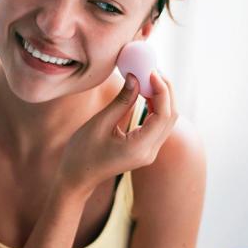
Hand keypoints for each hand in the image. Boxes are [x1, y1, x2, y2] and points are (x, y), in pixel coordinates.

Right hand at [57, 71, 177, 194]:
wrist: (77, 178)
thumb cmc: (82, 152)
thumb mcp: (99, 123)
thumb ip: (121, 101)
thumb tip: (136, 78)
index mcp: (139, 148)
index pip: (163, 115)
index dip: (162, 90)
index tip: (151, 71)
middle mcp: (149, 152)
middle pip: (170, 116)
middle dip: (165, 90)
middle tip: (151, 69)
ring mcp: (149, 152)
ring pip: (167, 120)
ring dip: (161, 97)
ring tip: (146, 77)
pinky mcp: (145, 149)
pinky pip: (157, 125)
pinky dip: (155, 106)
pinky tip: (144, 92)